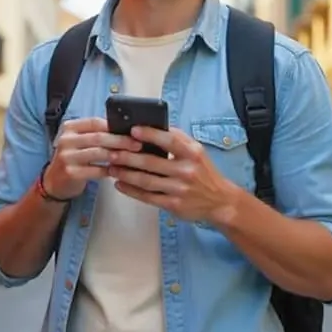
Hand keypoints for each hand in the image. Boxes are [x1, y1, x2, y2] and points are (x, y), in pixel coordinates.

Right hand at [43, 117, 142, 199]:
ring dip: (118, 156)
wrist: (54, 182)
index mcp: (69, 128)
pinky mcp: (70, 172)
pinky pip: (96, 170)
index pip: (95, 122)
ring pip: (99, 153)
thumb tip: (124, 130)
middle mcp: (66, 140)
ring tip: (131, 158)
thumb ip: (95, 134)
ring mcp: (67, 156)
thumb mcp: (78, 142)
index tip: (131, 131)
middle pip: (99, 137)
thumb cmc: (72, 159)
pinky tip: (119, 171)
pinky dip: (109, 170)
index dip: (114, 126)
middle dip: (121, 141)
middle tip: (137, 145)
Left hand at [108, 126, 239, 224]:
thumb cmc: (204, 172)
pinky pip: (147, 197)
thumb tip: (152, 127)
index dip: (149, 134)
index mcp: (192, 153)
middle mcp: (186, 171)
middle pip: (151, 162)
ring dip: (125, 174)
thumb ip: (178, 139)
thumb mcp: (197, 151)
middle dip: (127, 157)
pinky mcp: (173, 205)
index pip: (168, 140)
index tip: (132, 130)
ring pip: (146, 181)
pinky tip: (120, 184)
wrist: (220, 201)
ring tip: (111, 167)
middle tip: (111, 152)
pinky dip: (131, 191)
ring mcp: (179, 189)